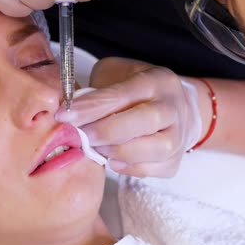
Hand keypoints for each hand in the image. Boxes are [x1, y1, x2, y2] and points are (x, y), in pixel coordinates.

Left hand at [55, 58, 202, 177]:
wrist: (180, 107)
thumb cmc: (139, 90)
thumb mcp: (118, 75)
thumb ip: (97, 89)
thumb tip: (70, 109)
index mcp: (156, 80)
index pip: (121, 94)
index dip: (90, 107)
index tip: (64, 115)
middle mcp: (173, 107)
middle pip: (143, 121)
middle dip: (106, 131)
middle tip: (81, 135)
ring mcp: (179, 135)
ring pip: (153, 150)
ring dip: (118, 151)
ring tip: (98, 148)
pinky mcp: (176, 161)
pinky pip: (152, 170)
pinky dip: (129, 168)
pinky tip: (113, 159)